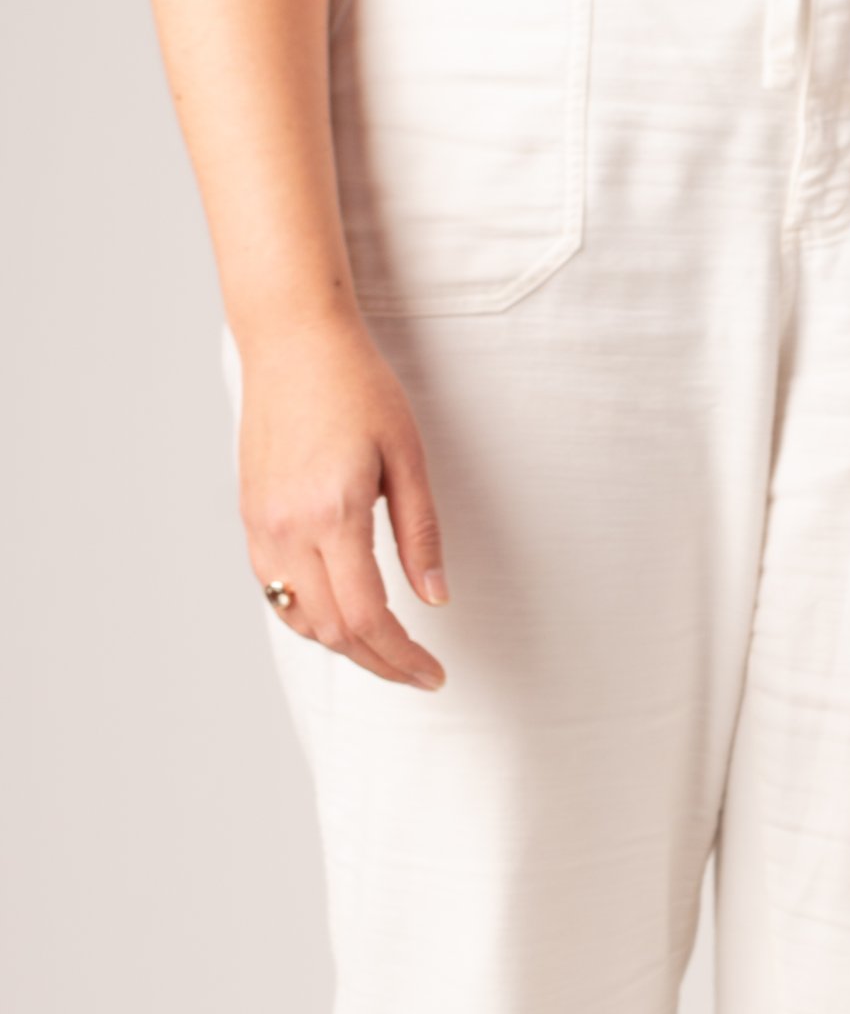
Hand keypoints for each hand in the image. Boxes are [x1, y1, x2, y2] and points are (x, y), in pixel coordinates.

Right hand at [240, 313, 448, 686]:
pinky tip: (342, 614)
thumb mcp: (408, 456)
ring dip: (343, 645)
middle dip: (378, 662)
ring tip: (387, 649)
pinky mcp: (250, 516)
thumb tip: (436, 599)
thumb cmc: (356, 385)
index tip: (434, 675)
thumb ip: (420, 533)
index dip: (402, 658)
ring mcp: (260, 525)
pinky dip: (310, 617)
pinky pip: (275, 590)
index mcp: (332, 514)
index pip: (367, 618)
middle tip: (419, 672)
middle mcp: (286, 528)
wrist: (292, 339)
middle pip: (331, 630)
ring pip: (298, 618)